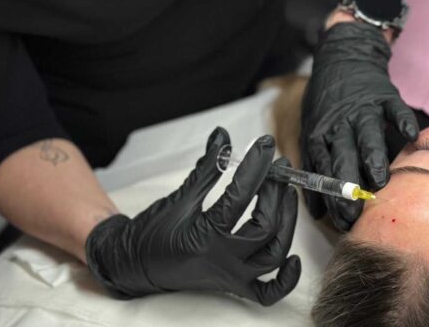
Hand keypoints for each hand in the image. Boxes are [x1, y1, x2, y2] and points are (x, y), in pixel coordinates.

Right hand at [85, 128, 300, 305]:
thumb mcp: (180, 196)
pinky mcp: (233, 286)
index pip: (240, 196)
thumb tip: (222, 135)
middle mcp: (221, 260)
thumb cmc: (153, 231)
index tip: (265, 145)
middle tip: (279, 168)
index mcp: (204, 236)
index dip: (256, 166)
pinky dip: (286, 280)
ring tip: (287, 194)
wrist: (134, 265)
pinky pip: (267, 293)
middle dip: (276, 193)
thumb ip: (207, 167)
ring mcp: (230, 276)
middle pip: (264, 227)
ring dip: (288, 224)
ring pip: (273, 255)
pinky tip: (294, 258)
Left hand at [301, 22, 418, 229]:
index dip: (330, 197)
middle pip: (343, 157)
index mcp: (320, 134)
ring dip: (372, 157)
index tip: (339, 220)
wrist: (343, 57)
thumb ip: (316, 168)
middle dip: (348, 187)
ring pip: (367, 135)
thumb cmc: (327, 103)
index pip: (322, 170)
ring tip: (380, 180)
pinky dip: (402, 121)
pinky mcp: (384, 96)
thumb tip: (318, 212)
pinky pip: (394, 109)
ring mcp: (362, 109)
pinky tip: (411, 136)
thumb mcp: (312, 130)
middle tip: (356, 213)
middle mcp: (339, 124)